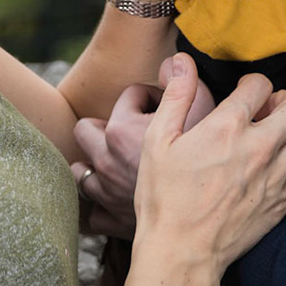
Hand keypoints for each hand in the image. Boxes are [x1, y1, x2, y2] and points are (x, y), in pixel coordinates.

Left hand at [72, 74, 218, 236]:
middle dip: (108, 127)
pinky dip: (104, 205)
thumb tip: (174, 61)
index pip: (131, 94)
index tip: (171, 110)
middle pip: (86, 129)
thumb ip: (184, 82)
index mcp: (122, 128)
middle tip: (136, 134)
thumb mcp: (203, 114)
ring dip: (97, 165)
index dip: (154, 97)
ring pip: (81, 170)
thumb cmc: (205, 166)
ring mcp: (104, 191)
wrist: (199, 225)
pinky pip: (94, 211)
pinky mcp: (108, 220)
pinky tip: (123, 200)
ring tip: (121, 165)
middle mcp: (105, 158)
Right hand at [132, 54, 285, 271]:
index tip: (241, 96)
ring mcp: (276, 176)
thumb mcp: (158, 141)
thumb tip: (182, 62)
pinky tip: (275, 168)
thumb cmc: (164, 199)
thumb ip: (176, 96)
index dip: (251, 85)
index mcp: (228, 127)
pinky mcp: (283, 202)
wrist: (181, 254)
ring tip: (274, 138)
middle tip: (267, 111)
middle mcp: (260, 148)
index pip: (262, 84)